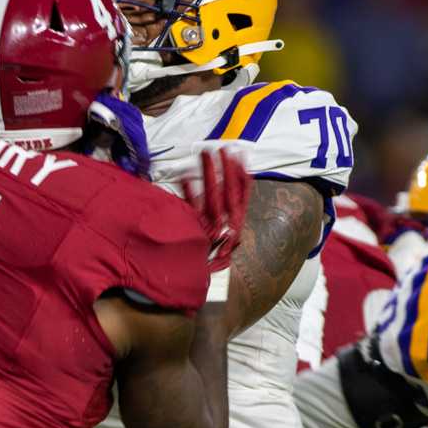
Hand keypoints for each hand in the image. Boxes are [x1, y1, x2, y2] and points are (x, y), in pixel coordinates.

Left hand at [186, 148, 251, 280]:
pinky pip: (193, 210)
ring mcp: (212, 230)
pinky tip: (184, 176)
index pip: (242, 196)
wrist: (195, 280)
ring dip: (209, 173)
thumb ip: (210, 209)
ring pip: (213, 196)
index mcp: (235, 225)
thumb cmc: (202, 254)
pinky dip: (189, 193)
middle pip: (229, 192)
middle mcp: (227, 226)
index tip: (241, 156)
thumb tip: (203, 182)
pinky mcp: (197, 234)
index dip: (242, 176)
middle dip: (227, 169)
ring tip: (205, 152)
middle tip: (223, 147)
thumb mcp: (213, 231)